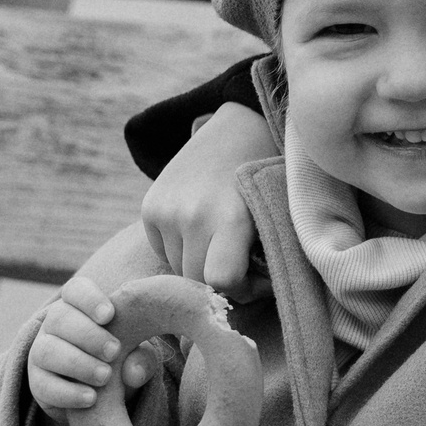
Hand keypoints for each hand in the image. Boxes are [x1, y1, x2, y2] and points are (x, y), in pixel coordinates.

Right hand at [24, 269, 159, 411]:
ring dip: (78, 363)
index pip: (76, 290)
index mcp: (78, 306)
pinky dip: (68, 393)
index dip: (90, 299)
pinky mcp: (37, 383)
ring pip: (47, 351)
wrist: (99, 395)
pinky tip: (91, 399)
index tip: (110, 315)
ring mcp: (41, 352)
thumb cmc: (120, 360)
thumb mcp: (136, 356)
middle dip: (88, 335)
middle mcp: (54, 324)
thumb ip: (141, 358)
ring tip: (105, 377)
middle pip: (59, 317)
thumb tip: (134, 372)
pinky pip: (43, 386)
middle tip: (114, 351)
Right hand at [144, 102, 275, 298]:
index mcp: (230, 217)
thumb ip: (264, 257)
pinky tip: (201, 230)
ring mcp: (165, 210)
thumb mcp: (275, 216)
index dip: (240, 290)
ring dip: (198, 267)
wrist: (241, 125)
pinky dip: (181, 250)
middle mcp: (192, 215)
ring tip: (221, 246)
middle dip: (220, 284)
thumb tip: (249, 300)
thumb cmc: (270, 179)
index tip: (257, 280)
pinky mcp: (149, 207)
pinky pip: (163, 252)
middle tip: (242, 271)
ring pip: (177, 270)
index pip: (221, 280)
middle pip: (196, 281)